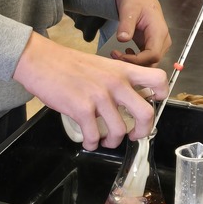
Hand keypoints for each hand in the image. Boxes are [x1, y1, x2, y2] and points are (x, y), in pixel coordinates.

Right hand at [13, 31, 167, 150]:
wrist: (40, 60)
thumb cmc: (67, 64)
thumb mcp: (100, 65)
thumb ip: (116, 79)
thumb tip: (127, 100)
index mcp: (122, 70)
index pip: (158, 79)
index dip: (162, 95)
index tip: (153, 104)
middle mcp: (115, 83)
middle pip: (146, 113)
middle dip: (142, 131)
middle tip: (134, 135)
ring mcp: (99, 97)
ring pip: (120, 131)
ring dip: (113, 141)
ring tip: (105, 140)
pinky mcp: (81, 109)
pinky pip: (94, 136)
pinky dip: (92, 143)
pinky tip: (88, 141)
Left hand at [111, 0, 171, 65]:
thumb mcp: (129, 9)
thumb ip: (126, 24)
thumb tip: (122, 39)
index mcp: (159, 31)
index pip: (153, 54)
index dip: (137, 60)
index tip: (121, 56)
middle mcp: (162, 40)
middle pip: (153, 62)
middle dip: (134, 64)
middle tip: (116, 56)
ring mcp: (159, 44)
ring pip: (150, 63)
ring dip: (134, 63)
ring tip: (117, 54)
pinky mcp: (152, 46)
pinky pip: (146, 59)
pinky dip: (135, 60)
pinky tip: (124, 53)